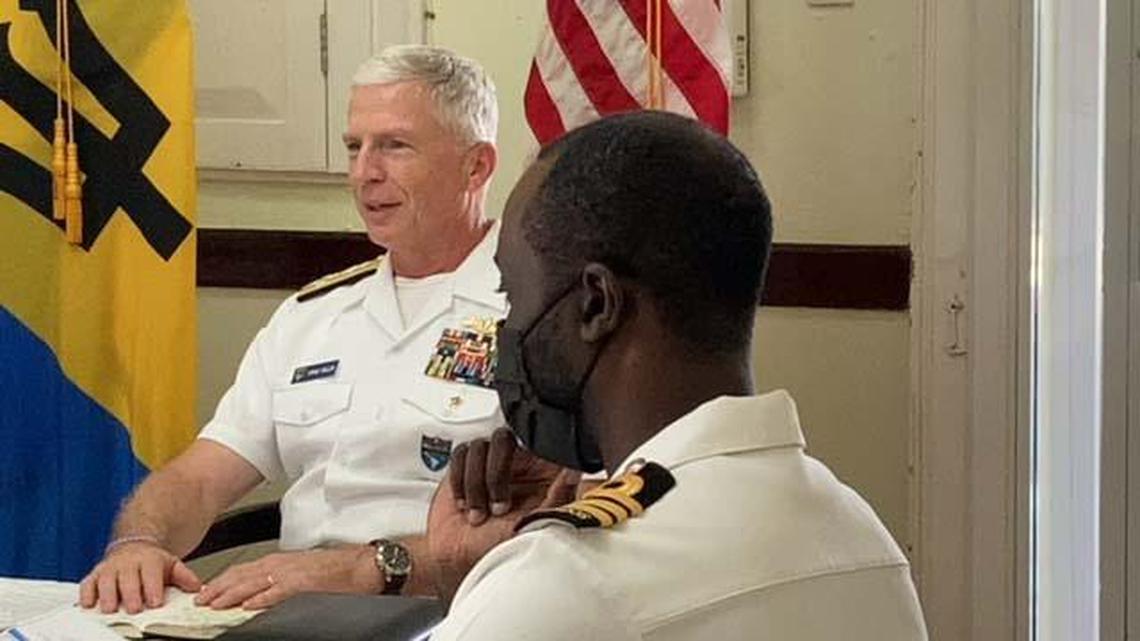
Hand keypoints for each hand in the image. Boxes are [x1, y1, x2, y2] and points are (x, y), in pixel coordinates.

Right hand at [80, 541, 200, 613]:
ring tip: (111, 609)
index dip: (153, 588)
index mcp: (149, 560)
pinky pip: (87, 583)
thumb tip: (197, 588)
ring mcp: (110, 568)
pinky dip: (86, 593)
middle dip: (130, 594)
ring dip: (108, 596)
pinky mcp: (95, 574)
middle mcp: (127, 563)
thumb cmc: (152, 562)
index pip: (151, 573)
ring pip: (106, 581)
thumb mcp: (171, 565)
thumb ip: (184, 576)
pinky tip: (88, 604)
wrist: (133, 546)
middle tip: (134, 609)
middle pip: (128, 579)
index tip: (155, 602)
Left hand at [193, 546, 379, 609]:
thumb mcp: (300, 570)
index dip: (222, 582)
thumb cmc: (336, 570)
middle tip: (200, 601)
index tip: (206, 593)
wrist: (361, 566)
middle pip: (241, 576)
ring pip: (252, 584)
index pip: (242, 571)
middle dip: (218, 589)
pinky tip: (248, 607)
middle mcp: (280, 565)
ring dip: (231, 595)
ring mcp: (290, 574)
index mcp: (278, 562)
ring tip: (214, 605)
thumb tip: (258, 593)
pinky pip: (276, 593)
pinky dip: (260, 599)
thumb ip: (278, 580)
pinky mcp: (303, 585)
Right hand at [426, 428, 578, 599]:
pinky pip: (461, 455)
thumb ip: (558, 498)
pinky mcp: (466, 466)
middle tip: (498, 509)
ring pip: (481, 447)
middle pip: (505, 438)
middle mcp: (518, 464)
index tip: (524, 477)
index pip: (542, 442)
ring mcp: (491, 464)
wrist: (459, 561)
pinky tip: (464, 504)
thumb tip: (574, 471)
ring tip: (478, 514)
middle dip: (496, 475)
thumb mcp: (537, 527)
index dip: (532, 450)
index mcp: (543, 474)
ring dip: (475, 484)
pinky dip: (460, 482)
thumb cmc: (500, 549)